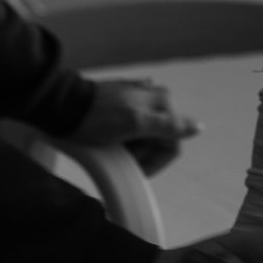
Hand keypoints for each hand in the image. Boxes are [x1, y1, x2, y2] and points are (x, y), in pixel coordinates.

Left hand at [74, 76, 198, 176]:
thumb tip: (199, 127)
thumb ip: (168, 125)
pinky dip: (124, 137)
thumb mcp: (134, 124)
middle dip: (142, 153)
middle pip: (159, 139)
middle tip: (119, 154)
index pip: (172, 144)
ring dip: (132, 147)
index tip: (134, 167)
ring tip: (111, 147)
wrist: (63, 106)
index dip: (154, 161)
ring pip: (145, 135)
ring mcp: (138, 97)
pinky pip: (132, 127)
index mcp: (162, 101)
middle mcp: (155, 96)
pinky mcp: (123, 99)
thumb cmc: (96, 118)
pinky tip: (108, 136)